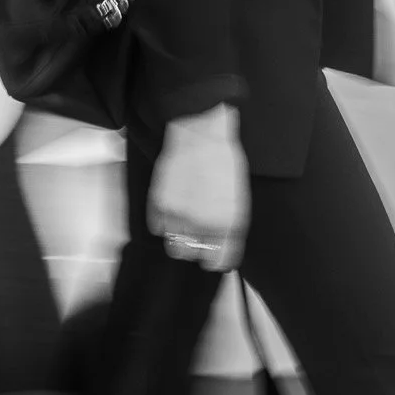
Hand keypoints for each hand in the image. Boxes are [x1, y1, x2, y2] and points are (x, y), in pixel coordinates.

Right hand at [147, 104, 247, 271]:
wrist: (201, 134)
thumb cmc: (223, 160)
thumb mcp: (237, 195)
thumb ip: (228, 223)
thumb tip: (220, 244)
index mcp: (228, 222)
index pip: (220, 260)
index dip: (215, 260)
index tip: (212, 259)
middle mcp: (205, 224)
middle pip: (192, 254)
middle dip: (194, 246)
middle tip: (194, 232)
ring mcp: (180, 216)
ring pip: (174, 246)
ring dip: (177, 237)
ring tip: (182, 218)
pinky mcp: (160, 205)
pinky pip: (158, 227)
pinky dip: (163, 220)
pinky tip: (172, 203)